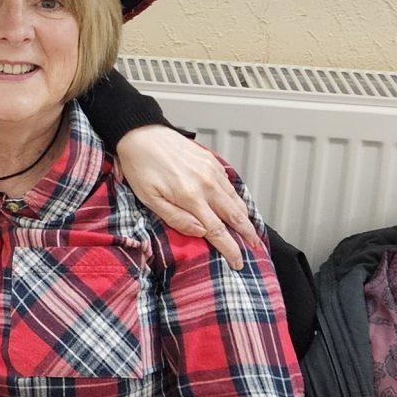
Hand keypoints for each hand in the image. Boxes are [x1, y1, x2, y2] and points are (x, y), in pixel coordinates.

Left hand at [113, 126, 254, 269]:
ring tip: (252, 232)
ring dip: (246, 218)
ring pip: (236, 200)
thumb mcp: (149, 199)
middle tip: (255, 249)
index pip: (217, 230)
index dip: (230, 248)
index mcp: (190, 197)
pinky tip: (239, 207)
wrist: (141, 134)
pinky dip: (238, 199)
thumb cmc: (140, 168)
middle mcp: (206, 184)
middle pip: (235, 216)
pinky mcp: (212, 161)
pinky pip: (230, 185)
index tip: (238, 262)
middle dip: (247, 235)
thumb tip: (201, 232)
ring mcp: (211, 171)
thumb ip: (176, 218)